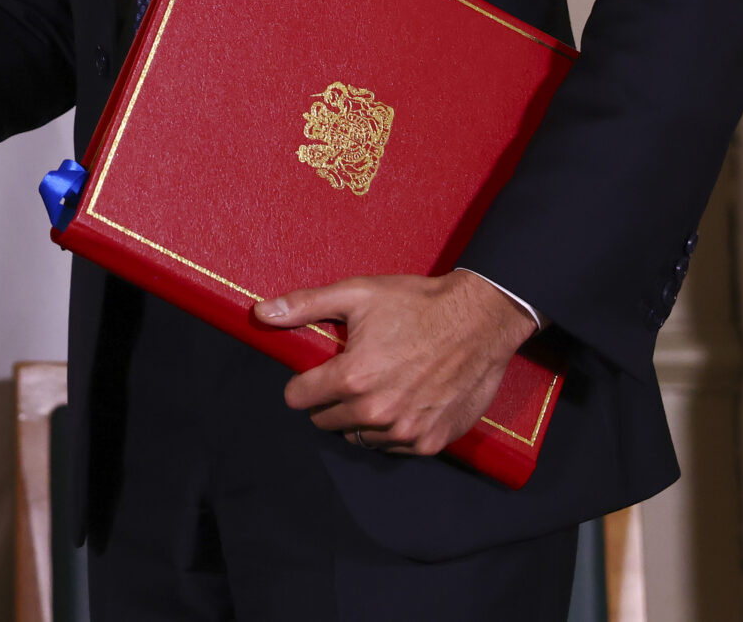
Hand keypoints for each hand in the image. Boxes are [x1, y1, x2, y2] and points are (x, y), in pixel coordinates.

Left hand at [255, 270, 535, 455]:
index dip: (301, 384)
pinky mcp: (430, 442)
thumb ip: (305, 306)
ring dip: (359, 419)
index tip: (311, 375)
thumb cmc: (417, 304)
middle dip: (329, 400)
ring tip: (376, 388)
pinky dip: (390, 431)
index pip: (299, 398)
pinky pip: (392, 447)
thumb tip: (262, 313)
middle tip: (348, 377)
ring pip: (358, 436)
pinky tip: (401, 402)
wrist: (480, 321)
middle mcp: (377, 411)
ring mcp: (405, 431)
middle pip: (326, 421)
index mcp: (353, 377)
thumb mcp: (357, 294)